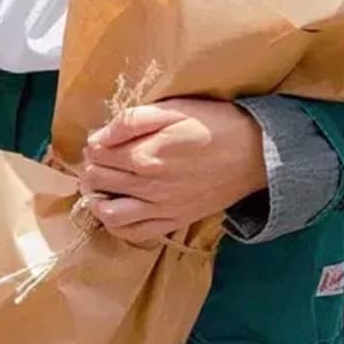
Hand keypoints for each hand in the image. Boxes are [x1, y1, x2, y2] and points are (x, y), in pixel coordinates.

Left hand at [79, 98, 267, 246]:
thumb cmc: (213, 124)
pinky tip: (117, 210)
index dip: (93, 145)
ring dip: (96, 199)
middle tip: (97, 159)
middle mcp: (148, 186)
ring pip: (109, 214)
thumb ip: (133, 121)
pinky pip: (134, 234)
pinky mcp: (173, 221)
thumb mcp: (173, 109)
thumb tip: (98, 137)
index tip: (100, 140)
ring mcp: (160, 208)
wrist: (253, 153)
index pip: (98, 154)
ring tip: (101, 186)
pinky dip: (117, 225)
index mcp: (145, 154)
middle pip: (98, 181)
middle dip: (91, 168)